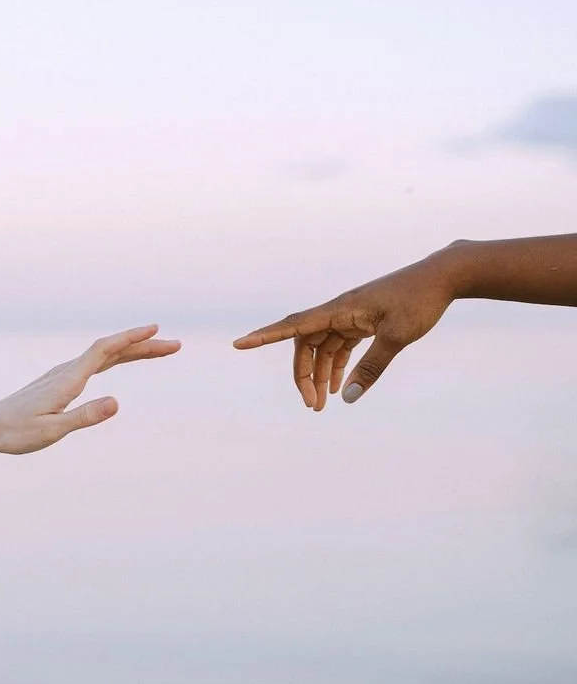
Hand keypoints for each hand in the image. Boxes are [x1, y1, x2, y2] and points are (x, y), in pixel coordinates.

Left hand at [0, 325, 179, 452]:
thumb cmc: (16, 432)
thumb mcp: (52, 431)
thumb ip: (85, 416)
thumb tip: (117, 402)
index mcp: (68, 379)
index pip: (105, 350)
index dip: (131, 338)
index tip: (156, 330)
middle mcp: (68, 370)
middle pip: (112, 349)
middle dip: (145, 345)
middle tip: (175, 345)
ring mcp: (65, 373)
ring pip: (107, 354)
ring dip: (135, 350)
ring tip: (161, 349)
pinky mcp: (63, 379)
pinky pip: (98, 361)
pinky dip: (119, 356)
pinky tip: (126, 357)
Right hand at [233, 251, 457, 408]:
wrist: (442, 277)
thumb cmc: (419, 301)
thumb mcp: (396, 337)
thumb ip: (371, 368)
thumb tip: (347, 397)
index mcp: (339, 309)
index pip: (293, 326)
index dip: (264, 337)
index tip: (239, 345)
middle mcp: (338, 311)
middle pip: (305, 345)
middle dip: (304, 375)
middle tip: (312, 406)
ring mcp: (350, 316)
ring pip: (322, 348)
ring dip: (320, 374)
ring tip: (323, 404)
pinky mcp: (363, 321)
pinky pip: (340, 346)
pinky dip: (337, 366)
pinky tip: (339, 387)